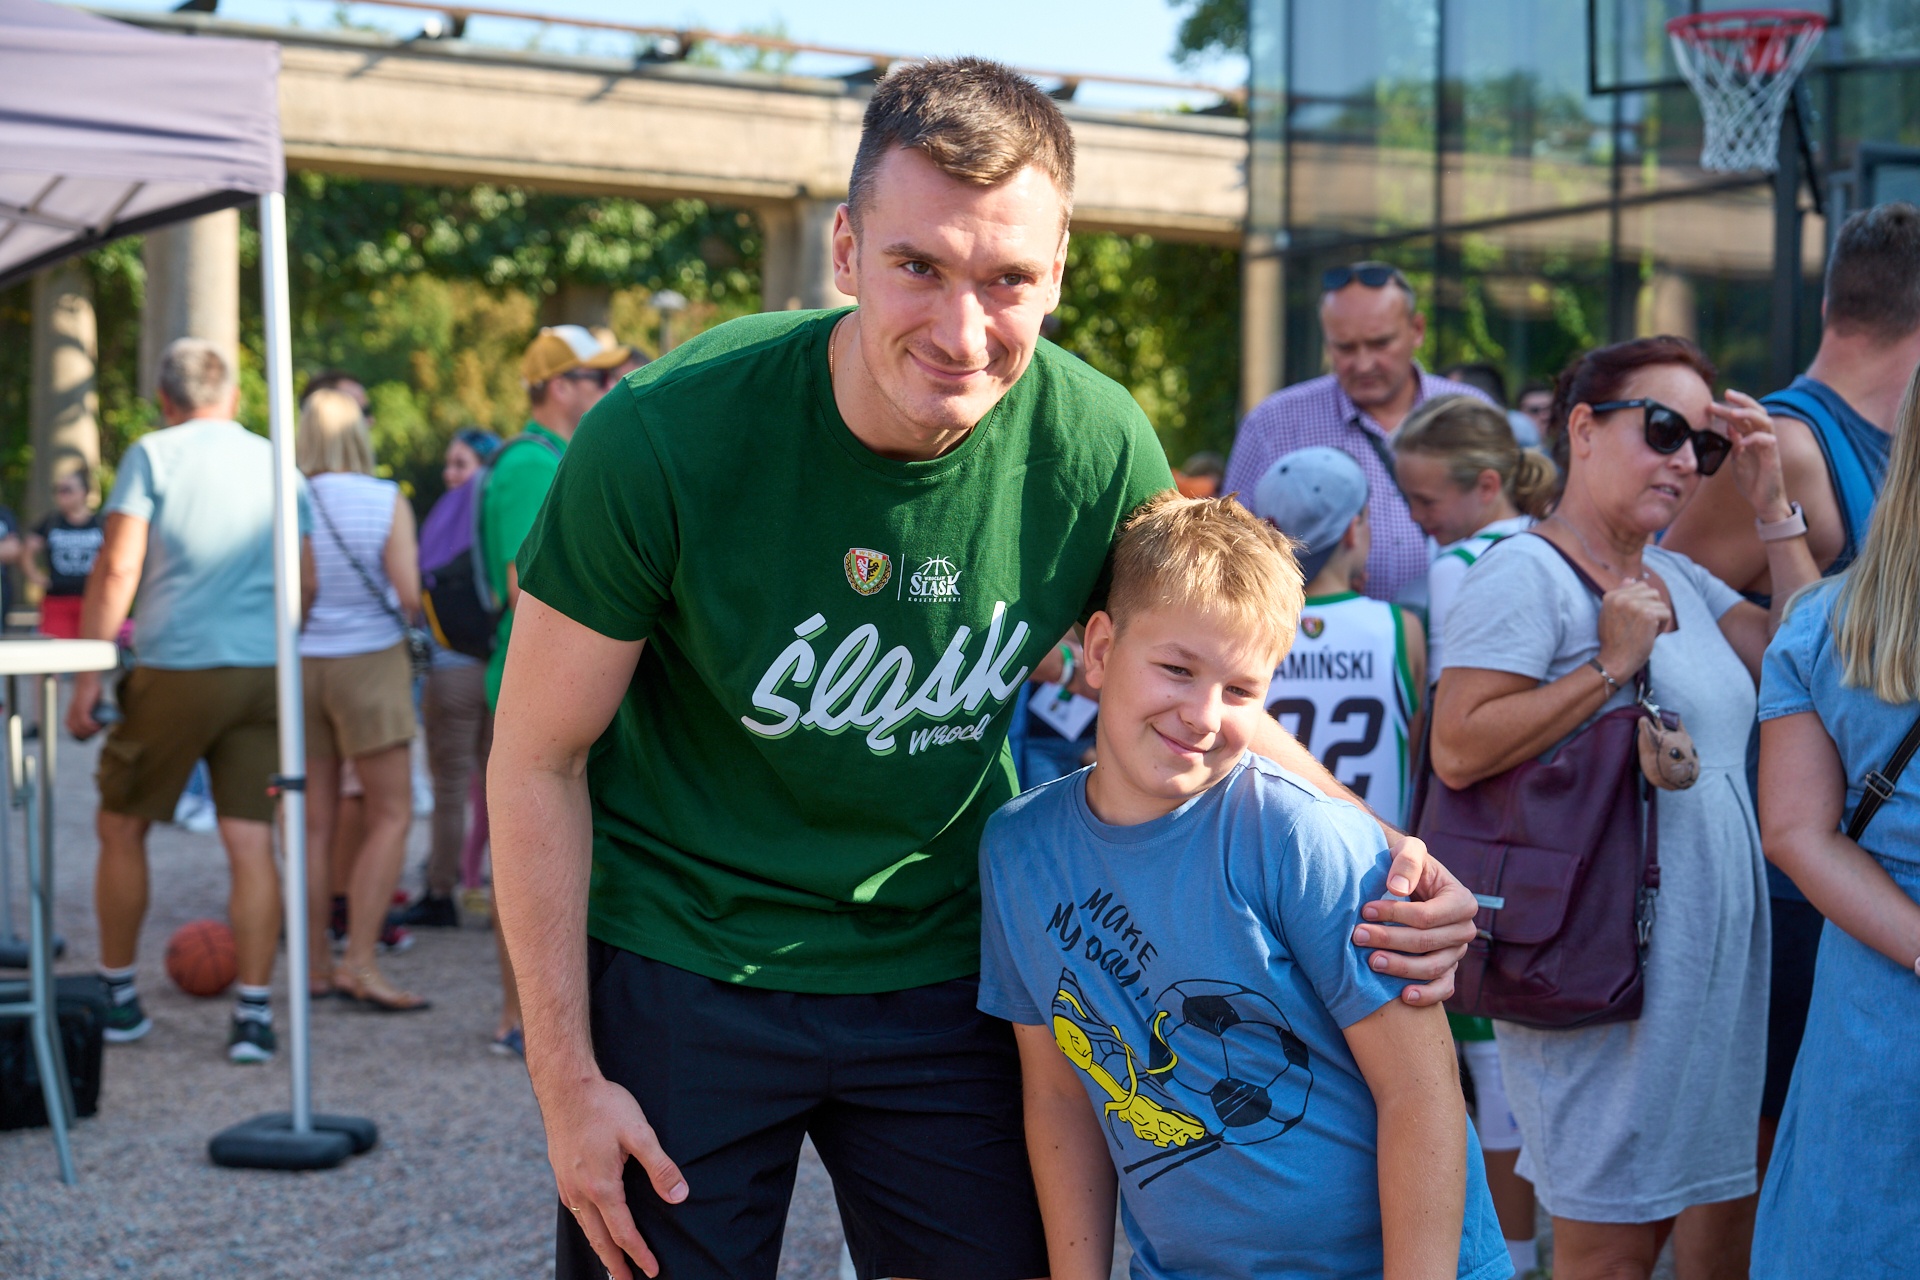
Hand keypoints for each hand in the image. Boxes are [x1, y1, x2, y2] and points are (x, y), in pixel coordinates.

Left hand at [66, 672, 102, 740]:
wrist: (87, 682)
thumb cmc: (90, 692)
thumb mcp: (89, 704)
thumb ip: (92, 712)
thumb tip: (101, 718)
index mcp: (71, 714)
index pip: (72, 729)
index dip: (81, 734)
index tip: (91, 735)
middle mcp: (71, 714)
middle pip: (76, 731)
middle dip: (87, 734)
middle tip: (98, 732)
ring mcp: (76, 712)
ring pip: (81, 728)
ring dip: (91, 731)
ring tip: (100, 729)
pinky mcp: (81, 709)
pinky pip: (85, 723)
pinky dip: (93, 726)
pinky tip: (99, 725)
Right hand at [541, 1071, 687, 1279]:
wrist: (565, 1086)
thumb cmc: (604, 1106)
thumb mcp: (640, 1133)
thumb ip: (661, 1167)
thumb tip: (680, 1197)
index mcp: (601, 1187)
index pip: (623, 1232)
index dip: (639, 1253)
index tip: (652, 1271)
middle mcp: (579, 1192)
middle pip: (599, 1239)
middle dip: (615, 1263)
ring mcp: (566, 1184)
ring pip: (584, 1227)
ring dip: (599, 1248)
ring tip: (611, 1263)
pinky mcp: (561, 1174)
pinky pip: (574, 1212)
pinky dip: (587, 1228)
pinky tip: (592, 1226)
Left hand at [1352, 830, 1475, 1004]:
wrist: (1406, 884)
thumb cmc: (1407, 866)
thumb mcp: (1409, 851)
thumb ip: (1407, 861)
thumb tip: (1399, 888)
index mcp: (1462, 901)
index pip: (1427, 915)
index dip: (1395, 915)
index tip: (1365, 910)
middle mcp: (1464, 929)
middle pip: (1426, 942)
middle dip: (1389, 940)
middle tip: (1357, 936)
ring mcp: (1457, 953)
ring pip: (1432, 968)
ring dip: (1400, 968)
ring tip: (1371, 962)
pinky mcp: (1448, 970)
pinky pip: (1443, 989)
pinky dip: (1426, 995)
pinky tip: (1403, 996)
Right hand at [1596, 579, 1669, 678]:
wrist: (1614, 661)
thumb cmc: (1614, 641)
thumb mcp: (1610, 615)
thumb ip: (1620, 596)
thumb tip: (1630, 579)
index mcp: (1610, 595)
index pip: (1638, 586)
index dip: (1641, 604)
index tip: (1631, 620)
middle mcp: (1621, 597)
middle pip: (1651, 592)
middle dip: (1651, 608)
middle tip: (1640, 626)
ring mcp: (1634, 604)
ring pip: (1660, 602)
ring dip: (1657, 617)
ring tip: (1645, 630)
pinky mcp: (1648, 614)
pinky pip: (1666, 613)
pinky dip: (1662, 626)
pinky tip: (1649, 635)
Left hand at [1712, 390, 1791, 522]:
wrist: (1764, 502)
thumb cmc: (1752, 481)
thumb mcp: (1738, 460)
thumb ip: (1735, 443)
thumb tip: (1729, 427)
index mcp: (1753, 438)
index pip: (1744, 417)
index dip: (1731, 407)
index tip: (1713, 402)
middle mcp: (1763, 439)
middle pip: (1758, 412)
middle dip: (1743, 401)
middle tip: (1726, 393)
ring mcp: (1769, 448)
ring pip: (1766, 422)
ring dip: (1750, 414)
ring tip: (1733, 412)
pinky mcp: (1773, 459)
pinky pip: (1768, 442)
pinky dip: (1755, 438)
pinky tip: (1741, 441)